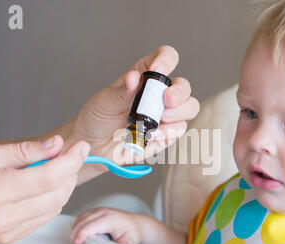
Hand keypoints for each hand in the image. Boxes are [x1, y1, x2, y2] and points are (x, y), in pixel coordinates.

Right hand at [0, 135, 89, 243]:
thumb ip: (25, 150)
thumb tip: (56, 145)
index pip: (48, 177)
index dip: (71, 161)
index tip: (81, 147)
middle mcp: (3, 217)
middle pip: (57, 194)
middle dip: (70, 172)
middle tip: (69, 155)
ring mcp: (7, 232)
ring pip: (55, 208)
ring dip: (63, 186)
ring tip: (54, 169)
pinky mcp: (10, 238)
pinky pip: (44, 218)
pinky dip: (51, 200)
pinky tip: (43, 187)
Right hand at [70, 206, 186, 243]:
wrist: (136, 224)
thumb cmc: (132, 231)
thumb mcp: (131, 240)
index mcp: (110, 218)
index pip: (90, 226)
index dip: (81, 236)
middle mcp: (103, 212)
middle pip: (82, 222)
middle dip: (75, 235)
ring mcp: (98, 210)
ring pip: (80, 218)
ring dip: (75, 230)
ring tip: (77, 243)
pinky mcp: (95, 212)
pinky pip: (81, 217)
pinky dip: (77, 226)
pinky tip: (79, 235)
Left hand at [71, 45, 199, 168]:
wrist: (94, 146)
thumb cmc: (98, 118)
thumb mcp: (105, 101)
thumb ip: (121, 91)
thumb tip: (134, 79)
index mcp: (145, 76)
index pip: (165, 58)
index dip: (166, 60)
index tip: (158, 69)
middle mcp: (159, 93)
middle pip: (183, 85)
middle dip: (179, 92)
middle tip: (167, 100)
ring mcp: (166, 114)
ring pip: (189, 107)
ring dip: (179, 112)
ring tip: (161, 119)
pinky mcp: (167, 134)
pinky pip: (179, 129)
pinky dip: (168, 132)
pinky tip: (152, 135)